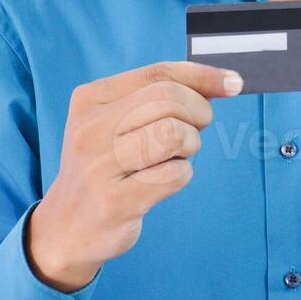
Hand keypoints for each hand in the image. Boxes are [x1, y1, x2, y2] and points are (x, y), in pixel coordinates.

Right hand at [24, 61, 242, 291]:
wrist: (68, 225)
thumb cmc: (105, 166)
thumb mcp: (118, 121)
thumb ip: (162, 97)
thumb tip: (225, 82)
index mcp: (90, 100)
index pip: (157, 74)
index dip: (202, 76)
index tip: (232, 84)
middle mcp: (90, 130)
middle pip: (169, 100)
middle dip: (198, 114)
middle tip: (194, 131)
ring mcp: (99, 167)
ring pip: (174, 134)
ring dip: (190, 145)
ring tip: (175, 157)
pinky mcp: (114, 202)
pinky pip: (175, 175)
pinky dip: (181, 175)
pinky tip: (161, 182)